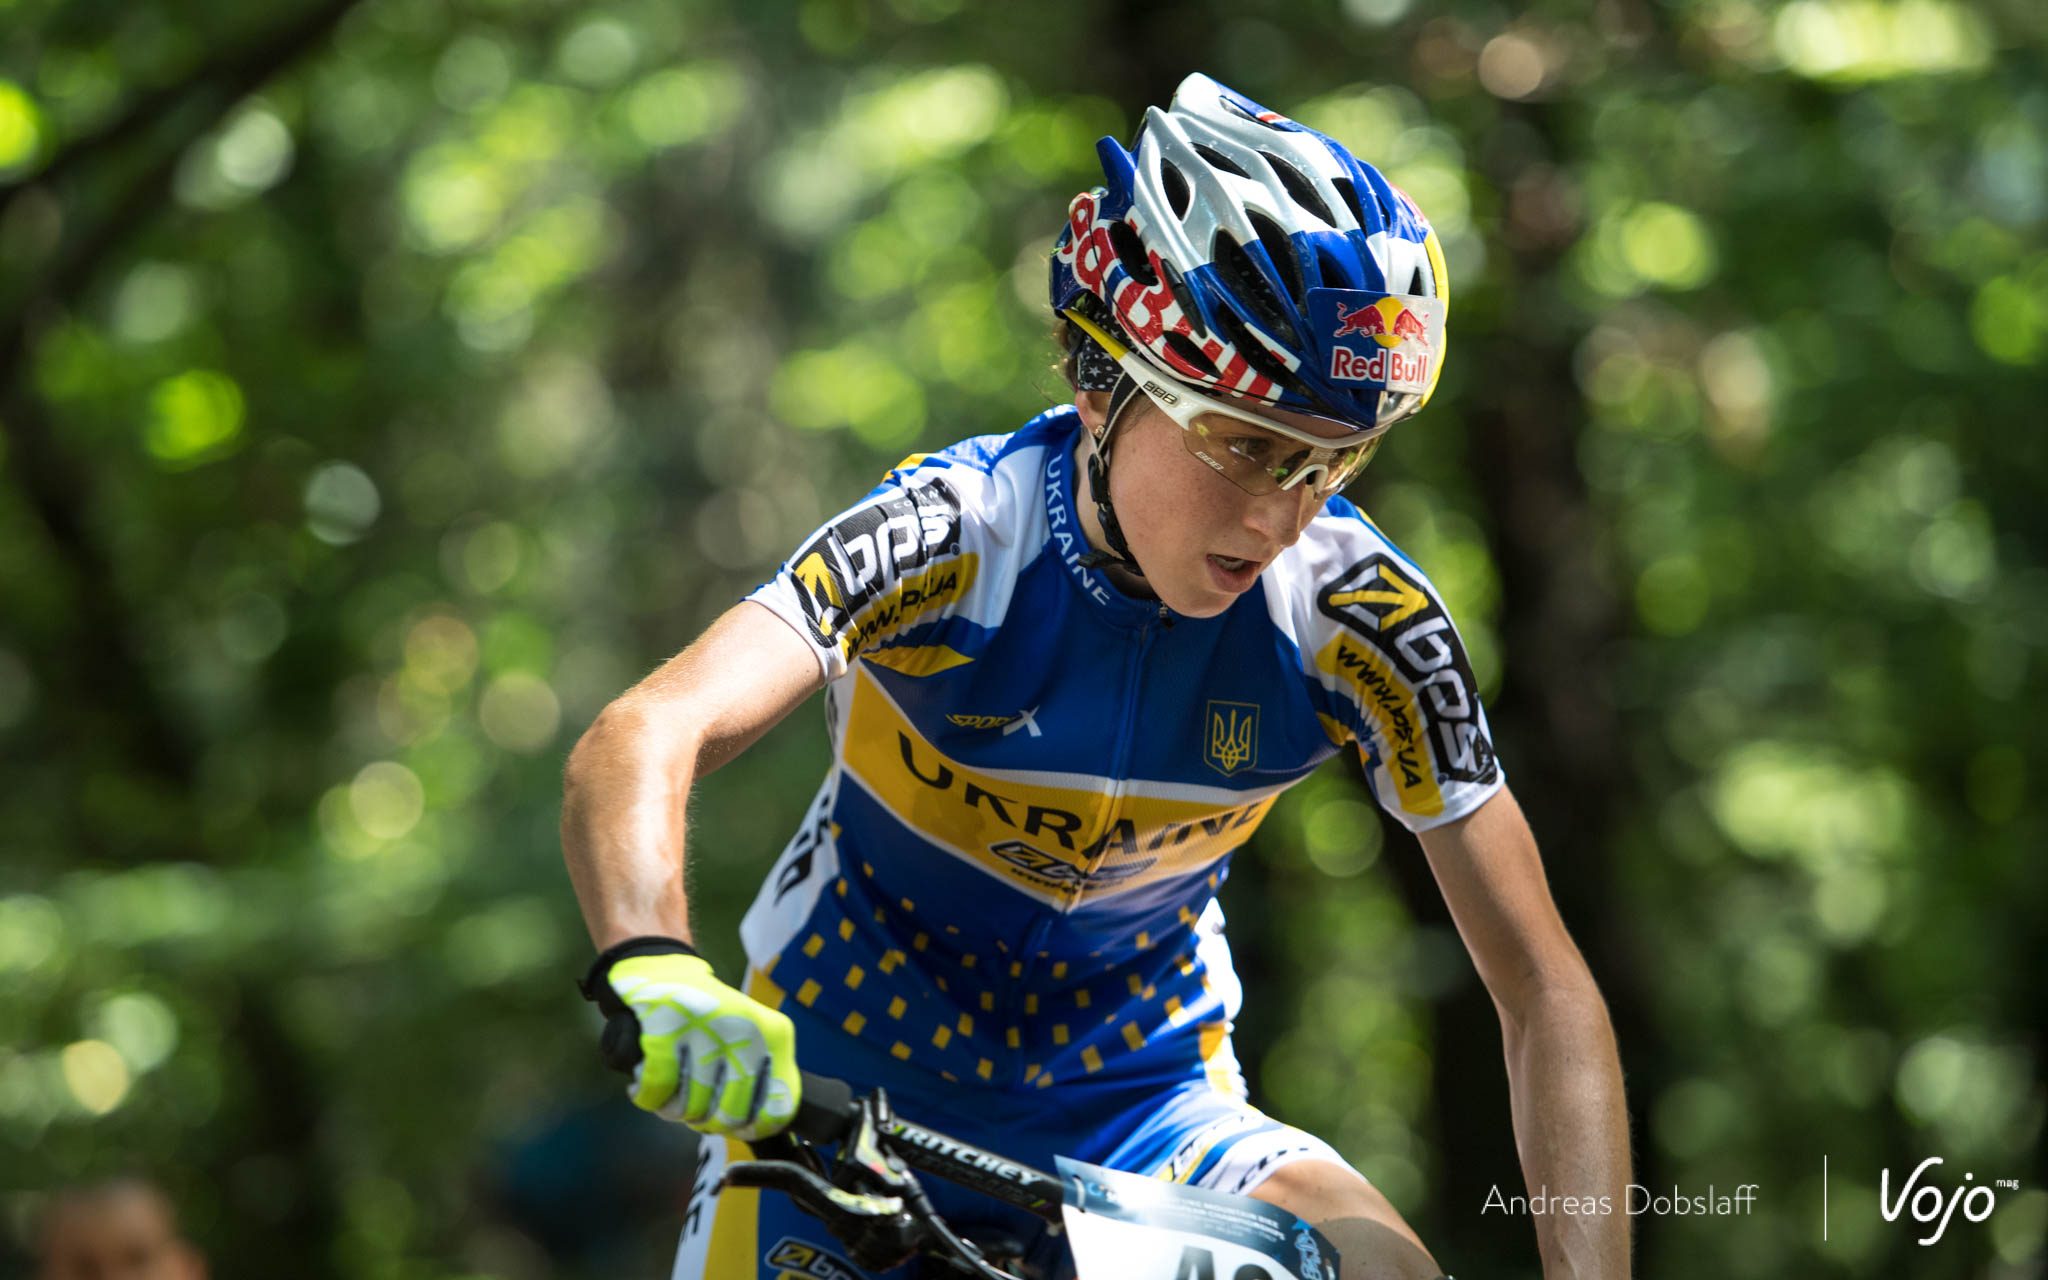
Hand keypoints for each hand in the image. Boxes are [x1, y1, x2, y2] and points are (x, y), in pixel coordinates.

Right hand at [579, 938, 800, 1139]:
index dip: (751, 1127)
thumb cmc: (710, 1019)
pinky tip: (645, 1086)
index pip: (777, 1107)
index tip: (731, 1124)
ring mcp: (706, 1029)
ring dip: (674, 1109)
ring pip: (692, 1108)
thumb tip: (758, 1129)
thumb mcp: (751, 1039)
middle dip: (707, 1121)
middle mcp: (746, 1031)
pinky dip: (648, 1097)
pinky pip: (658, 1092)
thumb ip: (761, 1079)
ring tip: (670, 1089)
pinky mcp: (665, 1031)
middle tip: (693, 1106)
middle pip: (731, 1115)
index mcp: (774, 1035)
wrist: (664, 969)